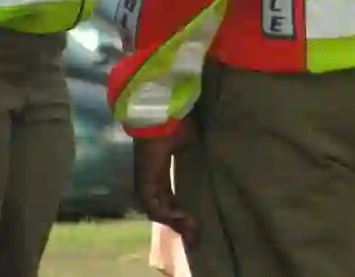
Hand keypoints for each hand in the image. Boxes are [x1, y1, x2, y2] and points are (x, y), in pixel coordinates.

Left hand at [134, 117, 197, 244]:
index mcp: (160, 169)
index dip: (180, 210)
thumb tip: (209, 156)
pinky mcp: (145, 183)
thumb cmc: (177, 125)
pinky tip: (182, 218)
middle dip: (179, 224)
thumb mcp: (190, 142)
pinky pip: (153, 207)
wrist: (161, 117)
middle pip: (164, 208)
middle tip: (195, 237)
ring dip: (174, 222)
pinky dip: (167, 215)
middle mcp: (152, 178)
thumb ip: (194, 153)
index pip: (169, 196)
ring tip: (192, 230)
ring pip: (158, 211)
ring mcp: (146, 182)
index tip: (196, 222)